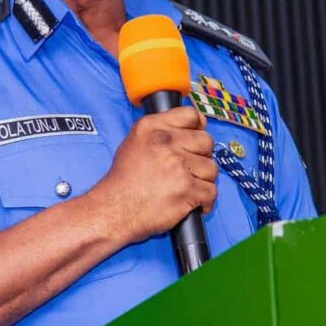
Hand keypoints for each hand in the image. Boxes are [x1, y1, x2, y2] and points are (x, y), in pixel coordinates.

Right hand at [90, 107, 216, 243]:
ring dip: (203, 180)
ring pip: (211, 168)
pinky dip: (205, 201)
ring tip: (188, 187)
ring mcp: (178, 166)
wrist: (113, 210)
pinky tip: (194, 202)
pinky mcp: (187, 190)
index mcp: (152, 127)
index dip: (198, 128)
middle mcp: (166, 142)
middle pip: (206, 141)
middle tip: (190, 168)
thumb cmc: (123, 181)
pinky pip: (211, 191)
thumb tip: (189, 129)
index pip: (191, 115)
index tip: (196, 139)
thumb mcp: (134, 141)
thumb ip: (160, 130)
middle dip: (202, 156)